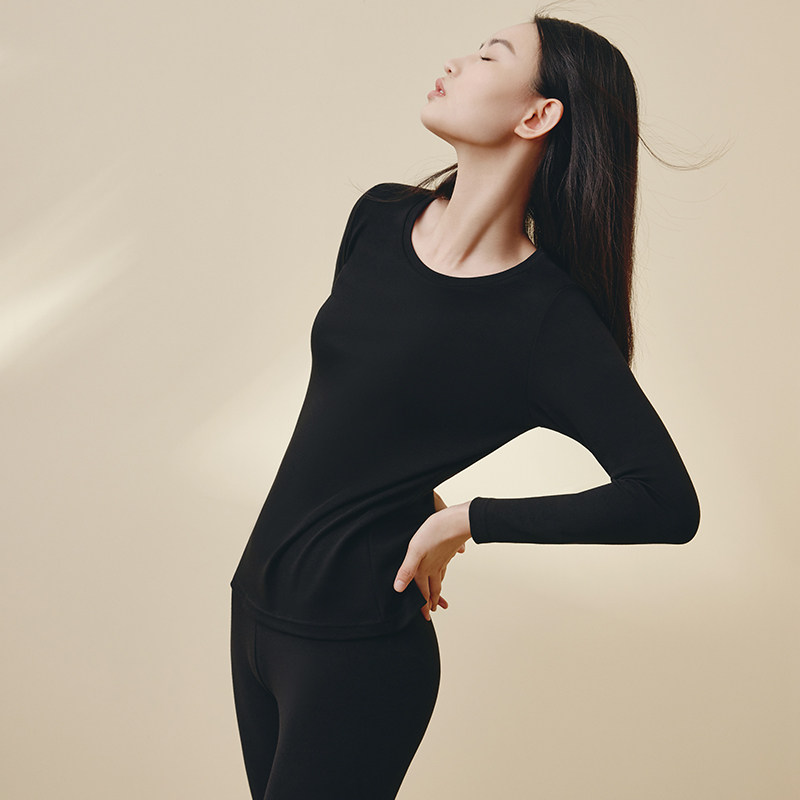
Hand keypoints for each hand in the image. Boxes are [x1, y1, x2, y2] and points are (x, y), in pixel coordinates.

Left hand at [393, 497, 470, 620]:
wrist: (459, 521)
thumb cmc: (435, 532)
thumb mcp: (415, 550)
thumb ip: (407, 570)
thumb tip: (398, 589)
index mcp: (425, 568)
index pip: (423, 591)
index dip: (422, 605)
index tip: (426, 617)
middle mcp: (435, 566)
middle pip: (433, 587)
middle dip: (432, 600)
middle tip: (433, 611)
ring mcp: (443, 558)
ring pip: (440, 577)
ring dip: (439, 588)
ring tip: (438, 595)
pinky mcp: (448, 549)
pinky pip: (445, 565)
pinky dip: (443, 571)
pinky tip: (444, 566)